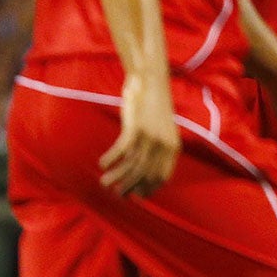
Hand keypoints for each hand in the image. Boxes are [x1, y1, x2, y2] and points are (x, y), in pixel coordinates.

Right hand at [101, 73, 180, 196]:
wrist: (150, 82)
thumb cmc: (153, 109)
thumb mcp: (162, 131)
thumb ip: (156, 151)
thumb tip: (142, 172)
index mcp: (173, 148)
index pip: (162, 177)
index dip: (149, 188)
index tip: (137, 195)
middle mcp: (164, 145)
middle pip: (145, 174)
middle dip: (130, 187)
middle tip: (118, 194)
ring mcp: (151, 137)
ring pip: (132, 165)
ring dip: (117, 176)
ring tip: (104, 184)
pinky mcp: (137, 128)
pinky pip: (121, 150)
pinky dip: (111, 159)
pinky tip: (103, 164)